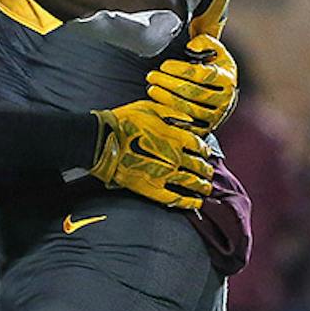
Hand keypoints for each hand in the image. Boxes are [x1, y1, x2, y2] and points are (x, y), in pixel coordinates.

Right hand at [88, 100, 213, 209]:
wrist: (101, 140)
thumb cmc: (122, 121)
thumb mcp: (149, 107)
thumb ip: (172, 113)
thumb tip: (190, 120)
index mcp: (176, 137)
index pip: (199, 145)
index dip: (204, 149)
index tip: (204, 152)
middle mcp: (175, 157)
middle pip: (199, 165)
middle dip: (206, 169)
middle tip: (208, 171)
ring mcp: (165, 174)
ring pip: (192, 183)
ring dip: (202, 186)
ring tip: (206, 187)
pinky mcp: (153, 188)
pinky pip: (176, 198)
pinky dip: (189, 202)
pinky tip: (197, 203)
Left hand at [146, 34, 237, 132]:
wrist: (217, 91)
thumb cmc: (209, 65)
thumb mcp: (213, 50)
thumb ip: (204, 41)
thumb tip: (192, 47)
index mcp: (226, 78)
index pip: (203, 75)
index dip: (181, 70)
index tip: (163, 65)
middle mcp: (225, 99)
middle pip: (194, 93)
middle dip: (169, 83)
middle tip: (151, 76)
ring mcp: (216, 116)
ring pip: (190, 110)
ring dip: (167, 99)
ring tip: (151, 89)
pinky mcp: (206, 128)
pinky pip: (188, 127)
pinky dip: (172, 118)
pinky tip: (157, 109)